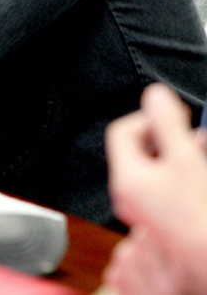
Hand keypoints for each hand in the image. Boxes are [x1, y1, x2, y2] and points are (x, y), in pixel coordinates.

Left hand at [104, 84, 206, 293]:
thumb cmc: (200, 218)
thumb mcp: (185, 159)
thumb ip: (167, 123)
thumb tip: (154, 95)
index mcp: (126, 179)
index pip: (122, 130)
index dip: (147, 118)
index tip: (171, 116)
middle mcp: (128, 198)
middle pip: (139, 152)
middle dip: (167, 139)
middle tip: (190, 136)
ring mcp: (142, 213)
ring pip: (155, 171)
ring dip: (176, 158)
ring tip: (198, 156)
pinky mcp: (158, 225)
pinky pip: (162, 191)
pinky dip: (179, 179)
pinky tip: (197, 180)